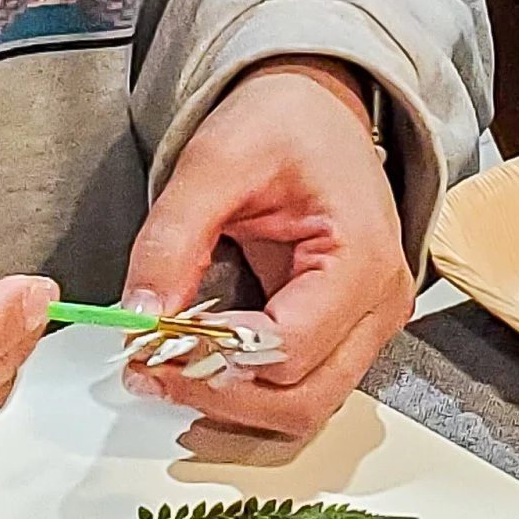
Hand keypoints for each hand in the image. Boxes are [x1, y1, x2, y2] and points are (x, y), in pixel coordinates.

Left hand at [121, 58, 413, 443]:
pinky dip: (243, 391)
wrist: (316, 110)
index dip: (215, 357)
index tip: (151, 341)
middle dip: (218, 395)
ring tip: (165, 367)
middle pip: (301, 399)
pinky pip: (295, 388)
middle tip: (147, 368)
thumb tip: (138, 316)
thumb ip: (173, 238)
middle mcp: (380, 305)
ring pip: (300, 408)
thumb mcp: (215, 160)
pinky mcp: (343, 335)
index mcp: (362, 256)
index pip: (290, 345)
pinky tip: (196, 361)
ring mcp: (367, 326)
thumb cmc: (284, 124)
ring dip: (229, 403)